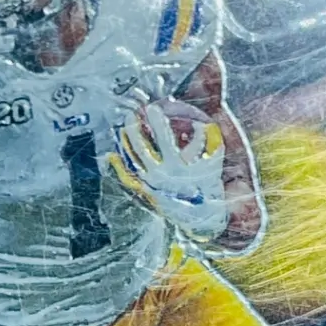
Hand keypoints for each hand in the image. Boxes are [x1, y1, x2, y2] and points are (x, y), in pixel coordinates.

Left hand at [106, 100, 231, 237]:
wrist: (201, 217)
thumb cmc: (208, 188)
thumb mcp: (214, 163)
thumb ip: (211, 141)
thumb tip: (206, 122)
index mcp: (176, 166)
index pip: (164, 139)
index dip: (157, 122)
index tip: (153, 108)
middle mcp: (159, 174)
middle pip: (141, 148)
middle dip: (135, 129)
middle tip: (131, 114)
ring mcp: (150, 184)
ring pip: (132, 160)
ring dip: (126, 142)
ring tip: (123, 128)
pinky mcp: (146, 192)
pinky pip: (128, 179)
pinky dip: (119, 167)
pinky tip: (111, 156)